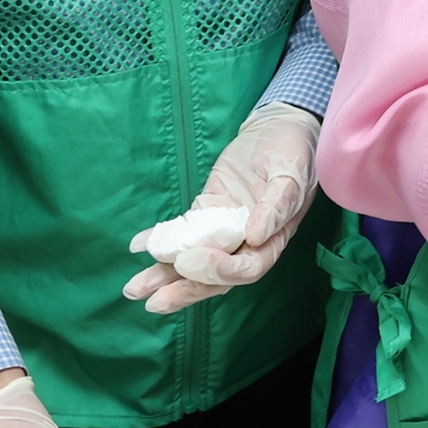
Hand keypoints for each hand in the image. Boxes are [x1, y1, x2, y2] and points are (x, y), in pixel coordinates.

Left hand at [123, 103, 319, 313]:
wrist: (279, 127)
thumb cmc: (293, 151)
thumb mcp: (292, 173)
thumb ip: (278, 204)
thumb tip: (256, 235)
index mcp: (272, 238)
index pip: (247, 268)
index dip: (219, 270)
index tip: (190, 258)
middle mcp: (247, 241)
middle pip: (216, 276)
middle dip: (184, 289)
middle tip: (152, 300)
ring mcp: (225, 228)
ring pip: (195, 261)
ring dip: (165, 276)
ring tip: (134, 289)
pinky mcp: (208, 211)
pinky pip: (183, 232)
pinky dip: (160, 241)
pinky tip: (139, 245)